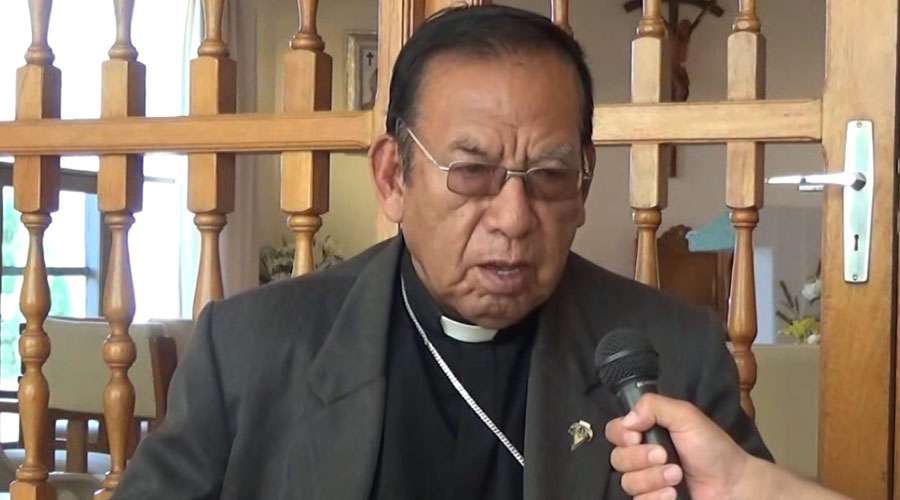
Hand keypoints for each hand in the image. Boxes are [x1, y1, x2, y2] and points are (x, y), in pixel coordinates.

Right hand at [604, 394, 849, 499]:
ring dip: (653, 478)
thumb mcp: (686, 416)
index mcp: (646, 432)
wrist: (733, 484)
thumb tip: (627, 419)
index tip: (637, 436)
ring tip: (678, 476)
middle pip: (617, 458)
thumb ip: (654, 406)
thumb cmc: (712, 448)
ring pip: (627, 482)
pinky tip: (674, 494)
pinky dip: (656, 497)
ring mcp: (646, 481)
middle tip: (666, 456)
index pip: (614, 431)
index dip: (621, 435)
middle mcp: (641, 457)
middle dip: (641, 458)